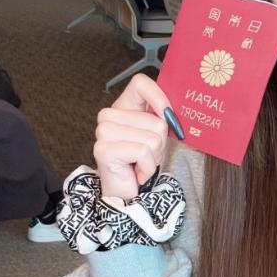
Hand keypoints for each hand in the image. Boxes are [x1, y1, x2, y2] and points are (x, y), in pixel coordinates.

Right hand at [94, 74, 171, 198]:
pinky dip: (147, 167)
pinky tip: (137, 173)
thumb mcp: (155, 135)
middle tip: (147, 155)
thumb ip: (162, 117)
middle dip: (160, 143)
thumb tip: (173, 112)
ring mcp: (103, 131)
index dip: (159, 97)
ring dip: (154, 156)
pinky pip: (143, 151)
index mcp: (123, 106)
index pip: (140, 83)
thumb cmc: (141, 162)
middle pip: (156, 120)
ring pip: (152, 137)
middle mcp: (109, 116)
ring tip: (141, 163)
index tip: (168, 115)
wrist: (126, 194)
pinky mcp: (103, 149)